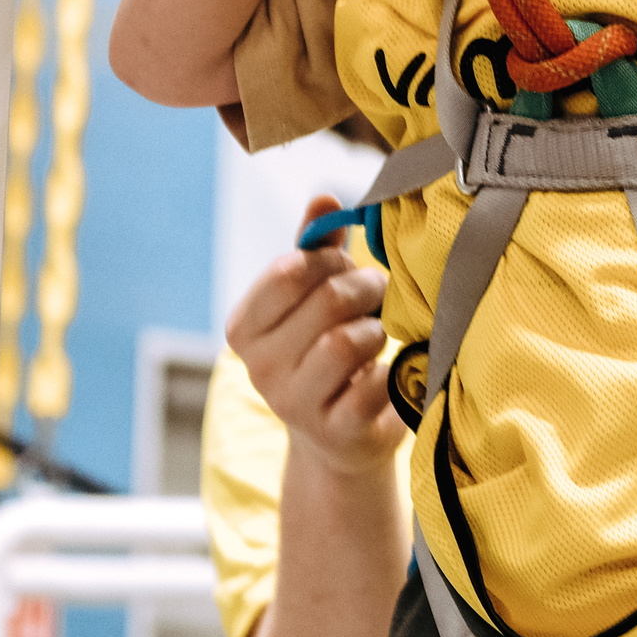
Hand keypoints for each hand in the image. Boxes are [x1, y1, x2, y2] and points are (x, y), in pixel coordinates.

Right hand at [224, 198, 401, 475]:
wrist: (339, 439)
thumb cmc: (325, 349)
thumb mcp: (311, 299)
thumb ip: (315, 249)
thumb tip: (324, 198)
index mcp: (245, 327)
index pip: (289, 271)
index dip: (330, 260)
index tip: (344, 266)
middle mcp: (259, 368)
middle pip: (328, 300)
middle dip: (366, 288)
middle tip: (378, 294)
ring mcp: (294, 404)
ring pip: (350, 340)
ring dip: (377, 329)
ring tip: (378, 334)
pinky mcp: (335, 432)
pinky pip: (374, 384)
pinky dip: (391, 371)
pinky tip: (388, 372)